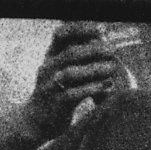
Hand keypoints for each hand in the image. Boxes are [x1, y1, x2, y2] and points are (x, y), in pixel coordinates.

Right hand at [20, 23, 120, 139]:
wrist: (37, 121)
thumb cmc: (57, 93)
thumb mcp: (64, 73)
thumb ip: (79, 60)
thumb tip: (104, 44)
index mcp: (51, 56)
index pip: (61, 35)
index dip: (80, 29)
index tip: (102, 28)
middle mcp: (48, 67)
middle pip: (69, 53)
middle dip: (92, 49)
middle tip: (112, 49)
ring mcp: (50, 85)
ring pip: (71, 73)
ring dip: (94, 69)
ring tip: (113, 67)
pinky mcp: (56, 103)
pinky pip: (74, 94)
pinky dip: (92, 89)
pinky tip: (108, 86)